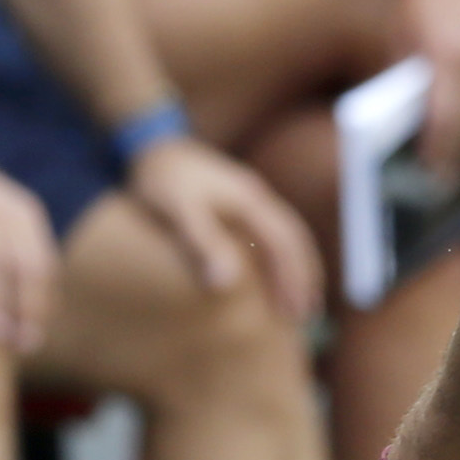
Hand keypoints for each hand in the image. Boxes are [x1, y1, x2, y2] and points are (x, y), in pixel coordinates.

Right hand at [0, 155, 65, 353]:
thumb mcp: (5, 221)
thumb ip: (19, 258)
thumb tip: (33, 317)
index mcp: (25, 217)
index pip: (40, 266)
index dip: (36, 305)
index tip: (29, 341)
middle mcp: (2, 213)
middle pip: (17, 265)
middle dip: (16, 308)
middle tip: (10, 346)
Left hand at [127, 133, 322, 321]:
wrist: (152, 144)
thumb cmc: (161, 179)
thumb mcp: (178, 211)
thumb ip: (203, 243)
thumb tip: (227, 284)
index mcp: (250, 200)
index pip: (284, 244)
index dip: (293, 279)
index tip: (295, 312)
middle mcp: (258, 197)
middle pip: (296, 239)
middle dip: (305, 277)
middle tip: (307, 315)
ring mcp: (251, 196)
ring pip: (289, 233)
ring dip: (298, 267)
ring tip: (300, 298)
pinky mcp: (240, 198)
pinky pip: (274, 230)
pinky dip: (282, 254)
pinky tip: (274, 270)